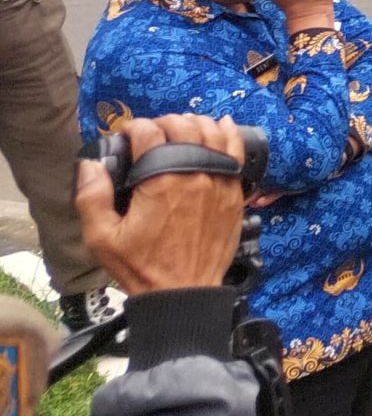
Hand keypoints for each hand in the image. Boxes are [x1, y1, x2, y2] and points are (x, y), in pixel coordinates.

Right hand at [74, 113, 247, 294]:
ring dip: (195, 123)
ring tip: (181, 126)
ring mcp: (219, 181)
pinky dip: (228, 134)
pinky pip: (236, 152)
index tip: (127, 135)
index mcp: (160, 181)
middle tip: (152, 132)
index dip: (134, 127)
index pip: (148, 133)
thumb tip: (90, 165)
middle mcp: (194, 174)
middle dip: (163, 122)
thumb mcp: (102, 239)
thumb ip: (92, 198)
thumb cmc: (142, 267)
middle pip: (182, 126)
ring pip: (212, 133)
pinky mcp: (234, 193)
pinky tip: (221, 125)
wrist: (184, 292)